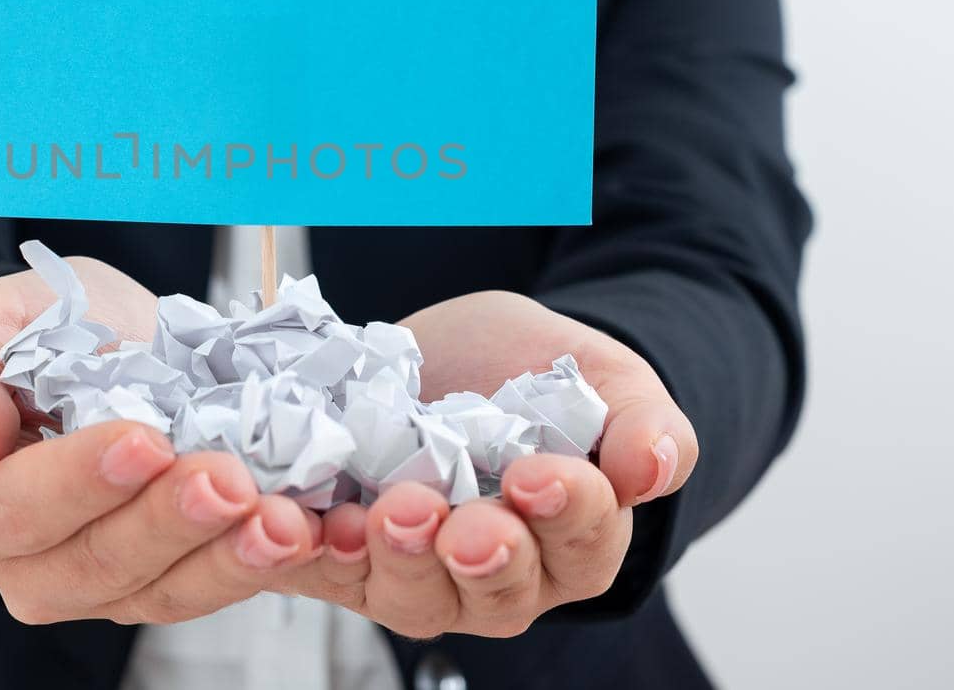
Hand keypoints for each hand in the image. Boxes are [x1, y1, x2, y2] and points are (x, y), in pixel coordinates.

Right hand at [0, 259, 322, 623]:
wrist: (82, 350)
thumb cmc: (23, 338)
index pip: (20, 509)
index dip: (81, 480)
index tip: (143, 440)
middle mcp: (32, 567)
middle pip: (99, 561)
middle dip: (171, 522)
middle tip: (229, 479)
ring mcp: (104, 584)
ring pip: (165, 590)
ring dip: (231, 557)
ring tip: (283, 520)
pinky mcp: (167, 581)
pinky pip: (212, 585)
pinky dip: (262, 562)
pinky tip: (305, 530)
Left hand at [279, 291, 698, 638]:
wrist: (449, 355)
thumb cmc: (532, 371)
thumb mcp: (600, 375)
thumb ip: (641, 420)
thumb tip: (651, 468)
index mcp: (574, 539)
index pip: (583, 542)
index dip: (567, 512)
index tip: (541, 475)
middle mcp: (498, 574)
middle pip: (495, 591)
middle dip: (478, 556)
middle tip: (460, 523)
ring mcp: (418, 572)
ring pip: (411, 597)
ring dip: (392, 561)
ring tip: (377, 518)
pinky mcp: (346, 555)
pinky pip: (325, 573)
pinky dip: (311, 553)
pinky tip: (302, 524)